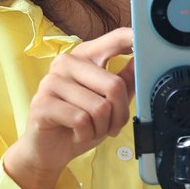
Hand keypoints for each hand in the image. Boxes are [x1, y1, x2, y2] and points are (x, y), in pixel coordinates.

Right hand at [2, 27, 135, 188]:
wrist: (49, 150)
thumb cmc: (80, 124)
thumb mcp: (110, 103)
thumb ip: (126, 81)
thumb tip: (143, 61)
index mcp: (85, 56)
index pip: (116, 38)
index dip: (135, 39)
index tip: (147, 43)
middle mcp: (66, 63)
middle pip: (114, 85)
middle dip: (119, 114)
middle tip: (111, 125)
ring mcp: (51, 82)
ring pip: (100, 107)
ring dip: (102, 127)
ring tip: (91, 130)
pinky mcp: (42, 104)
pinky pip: (81, 120)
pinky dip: (86, 134)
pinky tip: (77, 134)